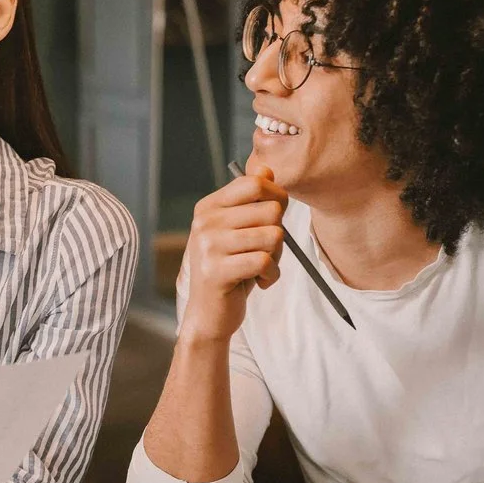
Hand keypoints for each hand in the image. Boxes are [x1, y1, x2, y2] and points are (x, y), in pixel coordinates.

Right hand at [180, 164, 286, 342]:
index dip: (277, 198)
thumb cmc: (231, 269)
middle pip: (270, 210)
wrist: (209, 314)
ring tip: (260, 268)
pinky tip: (260, 281)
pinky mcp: (216, 271)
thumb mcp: (240, 230)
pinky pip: (264, 261)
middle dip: (278, 234)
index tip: (273, 219)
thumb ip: (251, 201)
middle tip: (264, 252)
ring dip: (276, 257)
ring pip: (272, 236)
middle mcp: (205, 222)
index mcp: (209, 206)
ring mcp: (208, 246)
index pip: (255, 183)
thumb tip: (266, 168)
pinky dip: (271, 275)